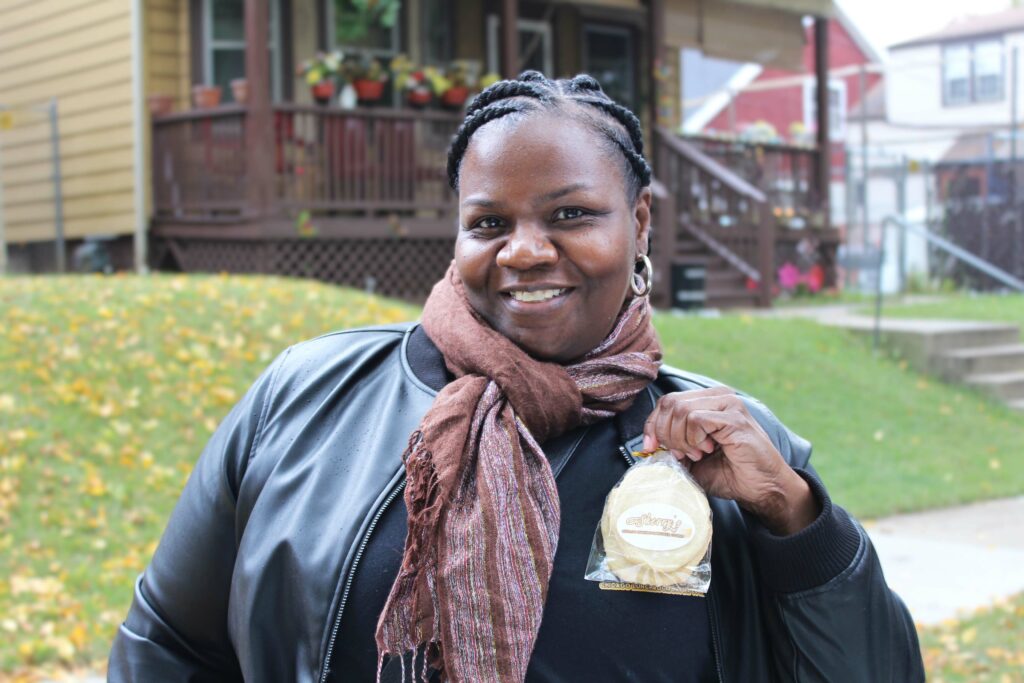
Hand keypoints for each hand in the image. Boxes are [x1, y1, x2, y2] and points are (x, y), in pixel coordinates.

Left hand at [642, 386, 818, 535]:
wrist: (762, 489)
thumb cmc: (730, 474)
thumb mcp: (691, 459)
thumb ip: (672, 446)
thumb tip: (648, 445)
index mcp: (708, 401)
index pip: (667, 402)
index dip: (652, 425)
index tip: (651, 448)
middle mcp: (719, 396)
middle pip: (670, 403)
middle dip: (666, 434)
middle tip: (683, 455)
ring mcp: (728, 404)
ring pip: (681, 410)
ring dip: (681, 439)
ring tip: (698, 454)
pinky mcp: (734, 417)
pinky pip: (695, 419)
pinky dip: (693, 439)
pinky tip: (706, 450)